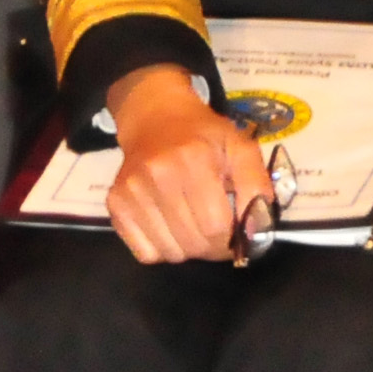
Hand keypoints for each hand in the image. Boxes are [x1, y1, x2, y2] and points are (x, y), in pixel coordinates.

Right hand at [100, 66, 274, 265]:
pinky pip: (145, 254)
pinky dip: (162, 249)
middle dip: (213, 247)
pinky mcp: (115, 204)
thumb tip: (254, 233)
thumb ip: (257, 188)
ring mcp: (132, 191)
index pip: (216, 226)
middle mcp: (157, 175)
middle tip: (216, 231)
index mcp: (194, 159)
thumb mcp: (241, 148)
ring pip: (171, 253)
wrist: (154, 118)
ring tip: (192, 224)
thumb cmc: (203, 135)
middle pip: (194, 243)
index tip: (235, 232)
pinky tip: (169, 226)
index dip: (232, 238)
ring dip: (189, 248)